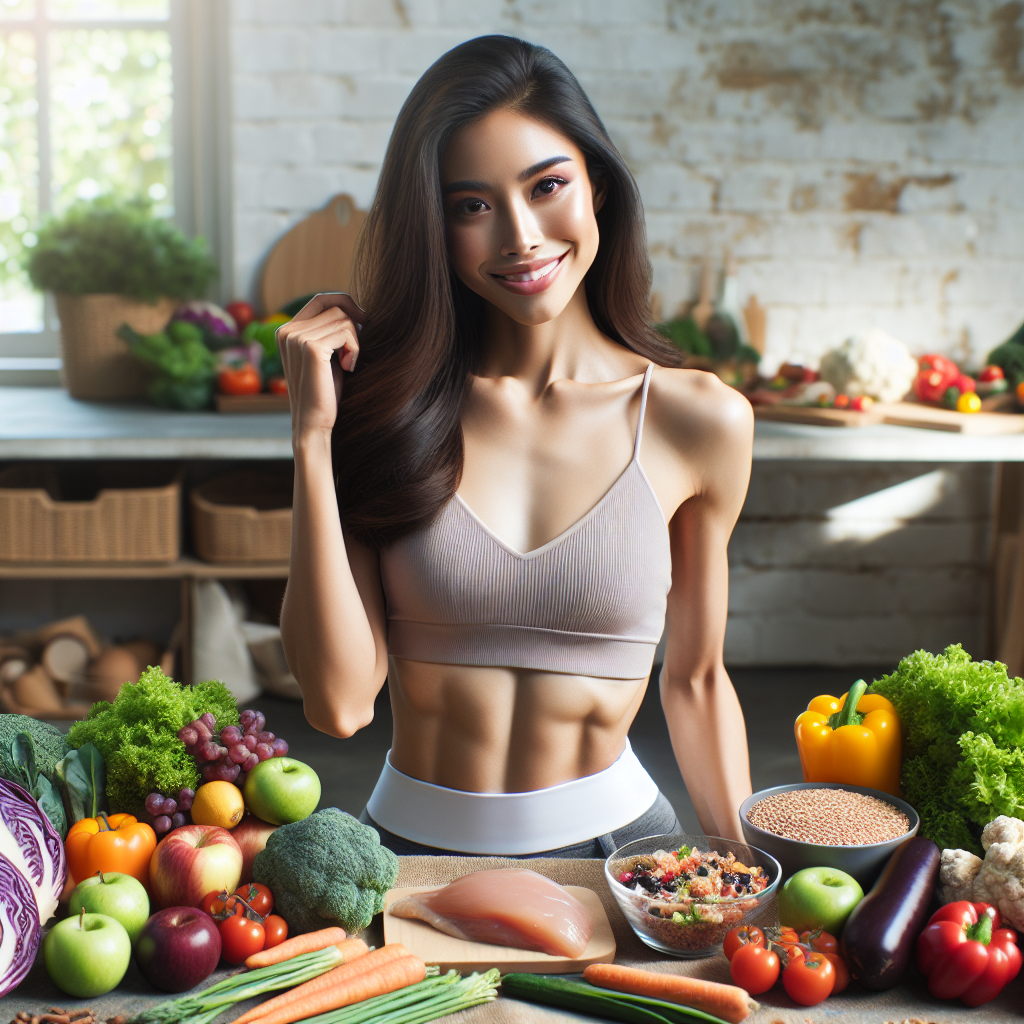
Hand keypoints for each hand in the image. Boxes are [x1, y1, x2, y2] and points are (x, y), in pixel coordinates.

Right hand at [276, 293, 364, 441]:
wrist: (314, 424)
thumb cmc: (324, 393)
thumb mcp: (326, 357)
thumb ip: (331, 332)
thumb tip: (357, 310)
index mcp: (286, 331)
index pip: (321, 299)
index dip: (345, 303)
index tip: (363, 321)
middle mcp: (287, 331)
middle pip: (335, 306)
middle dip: (354, 325)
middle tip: (355, 351)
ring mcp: (297, 338)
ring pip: (343, 318)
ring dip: (355, 341)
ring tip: (349, 364)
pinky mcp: (311, 347)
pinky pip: (346, 331)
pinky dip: (355, 349)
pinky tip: (349, 367)